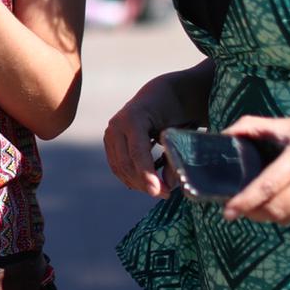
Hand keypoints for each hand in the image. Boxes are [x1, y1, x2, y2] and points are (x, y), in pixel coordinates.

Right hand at [104, 73, 195, 197]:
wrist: (163, 95)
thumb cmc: (175, 111)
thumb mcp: (179, 131)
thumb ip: (174, 156)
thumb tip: (169, 184)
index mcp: (134, 117)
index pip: (137, 152)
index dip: (147, 174)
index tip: (159, 192)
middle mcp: (117, 124)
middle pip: (125, 163)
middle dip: (144, 182)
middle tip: (165, 194)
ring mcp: (111, 133)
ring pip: (119, 167)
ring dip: (138, 182)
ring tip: (159, 190)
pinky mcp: (111, 141)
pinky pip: (117, 165)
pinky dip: (131, 176)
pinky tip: (146, 183)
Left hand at [221, 114, 289, 224]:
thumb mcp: (288, 125)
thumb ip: (254, 126)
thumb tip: (226, 134)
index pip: (268, 186)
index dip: (246, 201)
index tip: (228, 210)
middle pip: (275, 209)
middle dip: (250, 213)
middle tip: (233, 209)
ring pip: (285, 218)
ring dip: (263, 217)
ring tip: (248, 208)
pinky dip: (280, 217)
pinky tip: (270, 208)